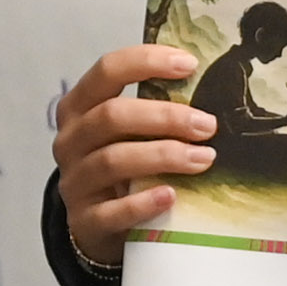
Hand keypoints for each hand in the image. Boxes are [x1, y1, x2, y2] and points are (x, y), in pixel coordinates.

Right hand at [53, 46, 215, 267]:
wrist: (101, 223)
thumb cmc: (125, 163)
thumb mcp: (132, 131)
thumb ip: (156, 109)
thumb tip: (215, 86)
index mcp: (81, 108)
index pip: (106, 71)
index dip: (146, 62)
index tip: (190, 64)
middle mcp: (71, 141)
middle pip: (111, 116)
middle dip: (165, 117)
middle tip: (208, 125)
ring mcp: (74, 182)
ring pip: (113, 160)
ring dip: (164, 156)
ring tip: (204, 158)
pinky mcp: (84, 221)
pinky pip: (110, 211)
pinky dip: (142, 203)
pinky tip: (171, 196)